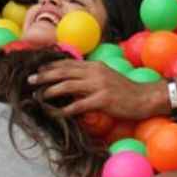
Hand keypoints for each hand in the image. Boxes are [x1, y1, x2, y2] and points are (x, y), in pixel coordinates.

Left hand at [29, 60, 164, 119]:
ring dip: (51, 90)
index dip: (51, 66)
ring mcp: (99, 85)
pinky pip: (79, 105)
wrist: (145, 97)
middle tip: (31, 80)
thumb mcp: (106, 78)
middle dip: (45, 75)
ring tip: (39, 95)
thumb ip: (90, 77)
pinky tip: (56, 113)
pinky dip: (65, 109)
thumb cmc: (125, 90)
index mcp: (95, 66)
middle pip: (64, 71)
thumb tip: (71, 83)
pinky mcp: (103, 99)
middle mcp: (95, 72)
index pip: (68, 63)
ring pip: (68, 85)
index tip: (37, 70)